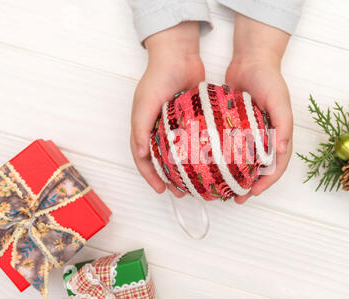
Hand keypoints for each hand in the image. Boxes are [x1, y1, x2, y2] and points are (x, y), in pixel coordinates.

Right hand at [131, 22, 204, 196]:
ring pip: (178, 153)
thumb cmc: (157, 77)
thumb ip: (140, 128)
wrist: (178, 55)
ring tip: (195, 182)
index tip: (161, 190)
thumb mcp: (144, 103)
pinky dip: (197, 151)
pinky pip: (193, 139)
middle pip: (161, 160)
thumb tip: (140, 154)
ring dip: (184, 169)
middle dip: (168, 178)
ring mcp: (174, 125)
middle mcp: (157, 129)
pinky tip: (208, 161)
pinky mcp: (190, 118)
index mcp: (143, 127)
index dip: (150, 176)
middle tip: (180, 192)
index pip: (143, 159)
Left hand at [226, 14, 292, 203]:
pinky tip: (213, 165)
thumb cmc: (270, 79)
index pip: (277, 166)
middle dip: (251, 185)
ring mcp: (252, 133)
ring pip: (245, 160)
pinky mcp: (237, 126)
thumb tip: (280, 151)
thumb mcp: (280, 100)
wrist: (252, 59)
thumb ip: (283, 124)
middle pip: (261, 168)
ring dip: (238, 175)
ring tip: (224, 188)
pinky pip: (232, 146)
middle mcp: (266, 137)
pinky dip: (226, 157)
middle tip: (236, 198)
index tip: (252, 193)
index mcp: (280, 135)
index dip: (267, 183)